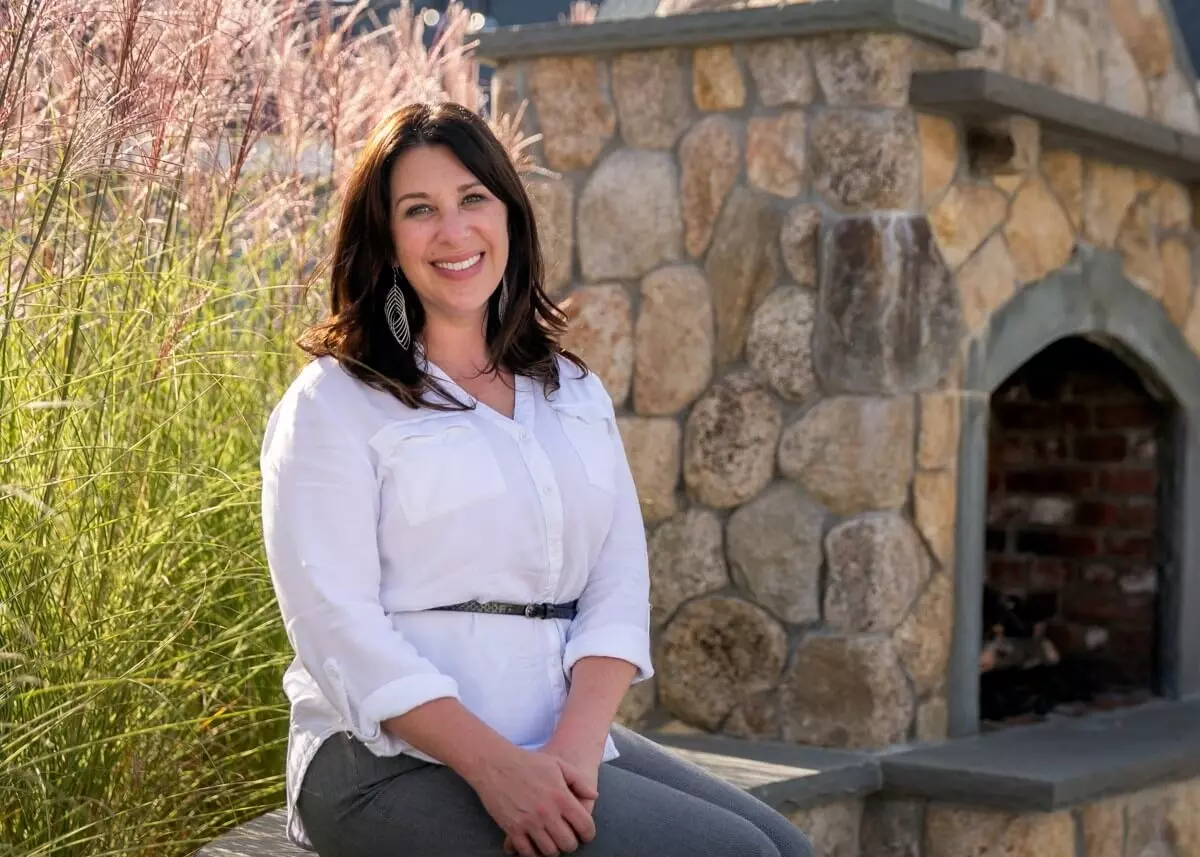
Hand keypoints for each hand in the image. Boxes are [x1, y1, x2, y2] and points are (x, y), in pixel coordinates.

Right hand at [466, 745, 596, 856]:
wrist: (495, 764)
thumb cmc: (527, 762)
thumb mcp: (558, 764)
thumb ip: (578, 780)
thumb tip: (594, 795)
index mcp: (561, 797)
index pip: (584, 825)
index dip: (588, 833)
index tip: (584, 833)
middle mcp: (547, 813)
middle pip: (568, 843)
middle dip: (571, 843)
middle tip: (567, 837)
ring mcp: (529, 823)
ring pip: (549, 851)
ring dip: (553, 849)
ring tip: (551, 841)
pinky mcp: (512, 829)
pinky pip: (527, 852)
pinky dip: (533, 853)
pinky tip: (534, 844)